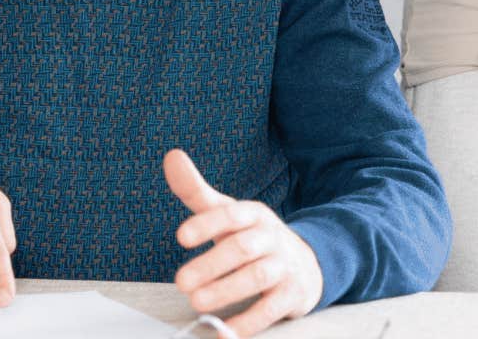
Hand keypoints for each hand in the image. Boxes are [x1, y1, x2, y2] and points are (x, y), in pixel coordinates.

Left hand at [165, 150, 322, 336]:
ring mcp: (285, 266)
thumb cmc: (253, 236)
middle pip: (241, 249)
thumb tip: (171, 156)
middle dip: (210, 265)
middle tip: (181, 282)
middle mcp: (271, 237)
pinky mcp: (292, 295)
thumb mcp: (227, 211)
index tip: (181, 237)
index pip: (230, 215)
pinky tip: (226, 330)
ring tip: (197, 302)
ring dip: (226, 291)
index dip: (206, 225)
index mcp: (253, 214)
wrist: (306, 262)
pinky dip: (249, 321)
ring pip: (257, 277)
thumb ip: (196, 190)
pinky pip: (271, 309)